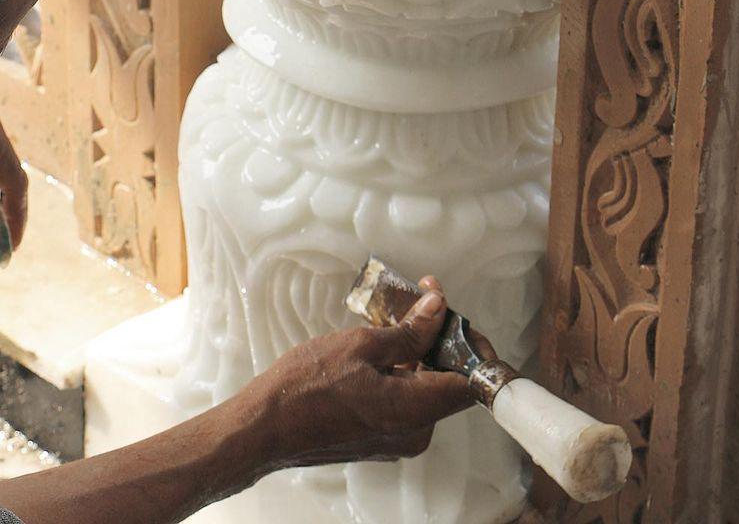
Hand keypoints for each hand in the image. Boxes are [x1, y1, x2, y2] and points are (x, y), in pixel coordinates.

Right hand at [237, 276, 471, 469]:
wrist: (266, 427)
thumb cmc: (307, 386)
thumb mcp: (360, 345)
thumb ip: (409, 331)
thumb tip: (438, 309)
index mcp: (416, 410)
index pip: (472, 381)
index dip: (470, 343)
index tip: (452, 312)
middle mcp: (415, 432)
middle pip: (447, 380)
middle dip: (438, 337)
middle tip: (420, 299)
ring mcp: (398, 439)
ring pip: (424, 387)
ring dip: (416, 351)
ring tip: (394, 317)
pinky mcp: (381, 438)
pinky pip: (405, 400)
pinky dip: (400, 371)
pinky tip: (379, 346)